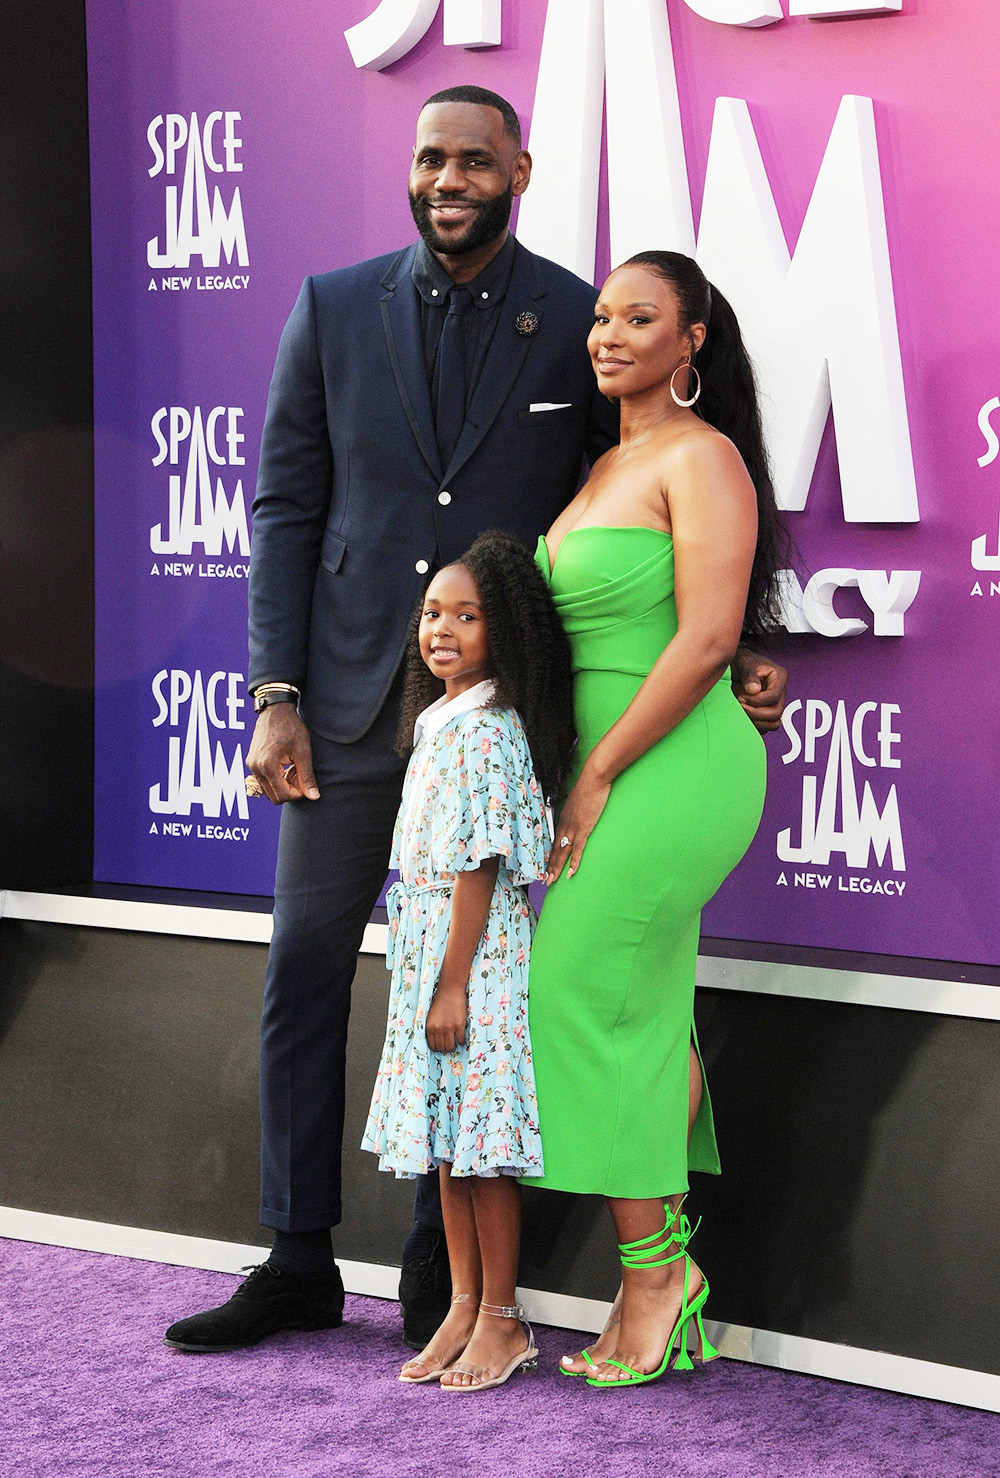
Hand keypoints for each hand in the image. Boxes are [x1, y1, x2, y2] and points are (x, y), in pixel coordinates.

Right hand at [246, 703, 319, 803]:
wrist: (276, 710)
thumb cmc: (291, 727)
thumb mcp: (303, 752)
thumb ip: (307, 776)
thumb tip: (313, 797)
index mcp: (267, 765)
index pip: (283, 795)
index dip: (298, 793)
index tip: (306, 781)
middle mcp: (255, 767)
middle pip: (274, 796)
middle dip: (290, 790)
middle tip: (301, 775)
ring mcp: (251, 765)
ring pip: (268, 790)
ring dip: (283, 785)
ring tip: (294, 769)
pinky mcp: (252, 762)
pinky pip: (264, 780)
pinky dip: (276, 779)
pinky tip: (286, 766)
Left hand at [426, 983, 467, 1053]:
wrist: (450, 990)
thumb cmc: (440, 1001)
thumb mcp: (431, 1016)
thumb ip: (433, 1028)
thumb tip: (437, 1040)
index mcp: (430, 1027)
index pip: (432, 1046)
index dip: (437, 1048)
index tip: (441, 1046)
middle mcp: (438, 1029)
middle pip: (442, 1048)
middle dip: (446, 1049)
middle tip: (449, 1045)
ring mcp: (449, 1028)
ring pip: (451, 1047)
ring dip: (454, 1046)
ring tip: (455, 1043)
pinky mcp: (459, 1025)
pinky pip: (461, 1040)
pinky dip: (462, 1042)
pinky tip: (461, 1038)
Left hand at [545, 765, 611, 882]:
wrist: (593, 779)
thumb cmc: (588, 788)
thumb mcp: (578, 801)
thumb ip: (576, 810)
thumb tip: (577, 814)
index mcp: (563, 819)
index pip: (555, 841)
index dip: (551, 855)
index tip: (547, 866)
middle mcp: (565, 825)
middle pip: (555, 850)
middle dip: (550, 866)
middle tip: (545, 880)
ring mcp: (573, 828)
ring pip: (562, 852)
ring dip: (557, 868)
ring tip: (552, 881)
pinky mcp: (583, 828)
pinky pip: (577, 849)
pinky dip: (573, 862)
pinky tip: (571, 873)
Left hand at [731, 645, 786, 733]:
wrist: (737, 665)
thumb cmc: (742, 661)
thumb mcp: (744, 663)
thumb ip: (749, 675)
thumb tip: (754, 690)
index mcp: (779, 677)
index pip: (773, 696)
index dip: (756, 701)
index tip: (740, 697)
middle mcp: (781, 692)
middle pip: (776, 713)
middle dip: (755, 713)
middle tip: (739, 705)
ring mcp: (776, 704)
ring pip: (774, 723)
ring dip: (755, 722)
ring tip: (740, 711)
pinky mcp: (768, 712)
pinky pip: (766, 727)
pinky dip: (754, 726)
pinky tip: (742, 717)